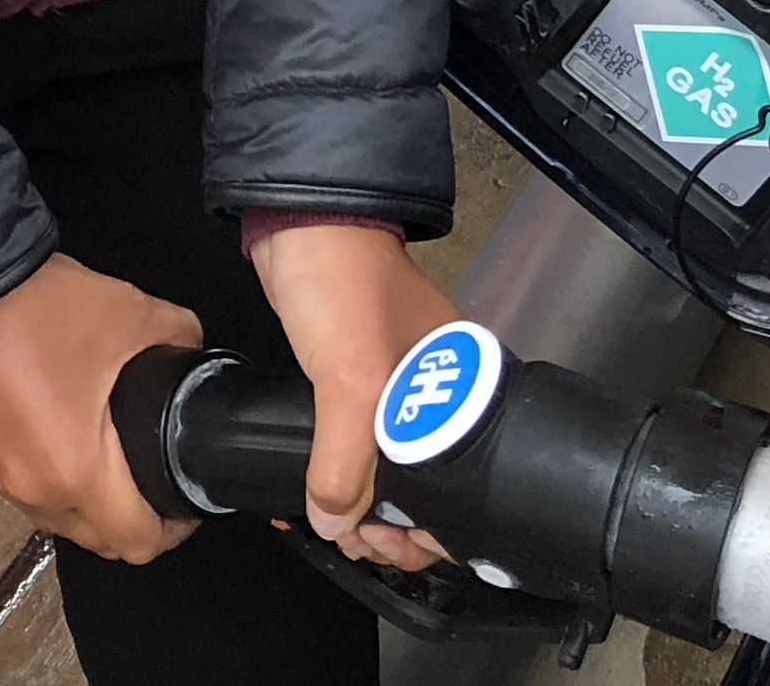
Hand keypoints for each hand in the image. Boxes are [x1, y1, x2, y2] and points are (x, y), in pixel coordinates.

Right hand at [0, 255, 203, 562]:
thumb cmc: (27, 307)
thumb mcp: (129, 313)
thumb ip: (176, 335)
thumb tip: (189, 344)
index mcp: (75, 469)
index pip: (136, 542)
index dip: (174, 531)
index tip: (185, 506)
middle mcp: (32, 485)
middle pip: (96, 541)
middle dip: (133, 522)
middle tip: (155, 485)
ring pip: (57, 518)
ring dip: (88, 504)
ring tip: (113, 463)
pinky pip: (25, 488)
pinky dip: (52, 477)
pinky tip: (67, 435)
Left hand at [250, 223, 460, 571]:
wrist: (299, 222)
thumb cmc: (344, 282)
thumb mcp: (351, 378)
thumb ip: (346, 459)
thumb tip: (336, 522)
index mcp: (467, 385)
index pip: (471, 479)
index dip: (436, 526)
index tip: (395, 547)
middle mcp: (442, 388)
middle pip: (432, 480)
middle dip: (399, 523)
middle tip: (360, 543)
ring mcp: (400, 383)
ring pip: (395, 465)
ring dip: (370, 505)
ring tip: (339, 528)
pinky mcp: (360, 376)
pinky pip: (364, 442)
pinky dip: (349, 475)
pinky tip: (327, 495)